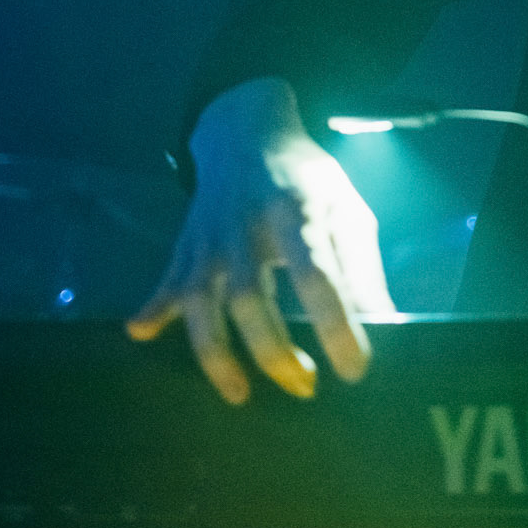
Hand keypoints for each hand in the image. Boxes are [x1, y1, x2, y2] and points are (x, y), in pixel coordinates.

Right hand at [127, 77, 395, 403]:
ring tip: (240, 395)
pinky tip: (143, 334)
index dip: (336, 325)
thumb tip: (384, 322)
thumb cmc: (306, 179)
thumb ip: (362, 263)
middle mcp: (245, 227)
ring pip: (200, 302)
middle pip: (249, 296)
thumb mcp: (346, 204)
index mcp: (295, 211)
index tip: (356, 371)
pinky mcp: (185, 248)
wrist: (245, 132)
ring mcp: (208, 239)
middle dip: (274, 350)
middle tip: (306, 387)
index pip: (316, 274)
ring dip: (216, 354)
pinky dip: (153, 311)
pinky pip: (164, 284)